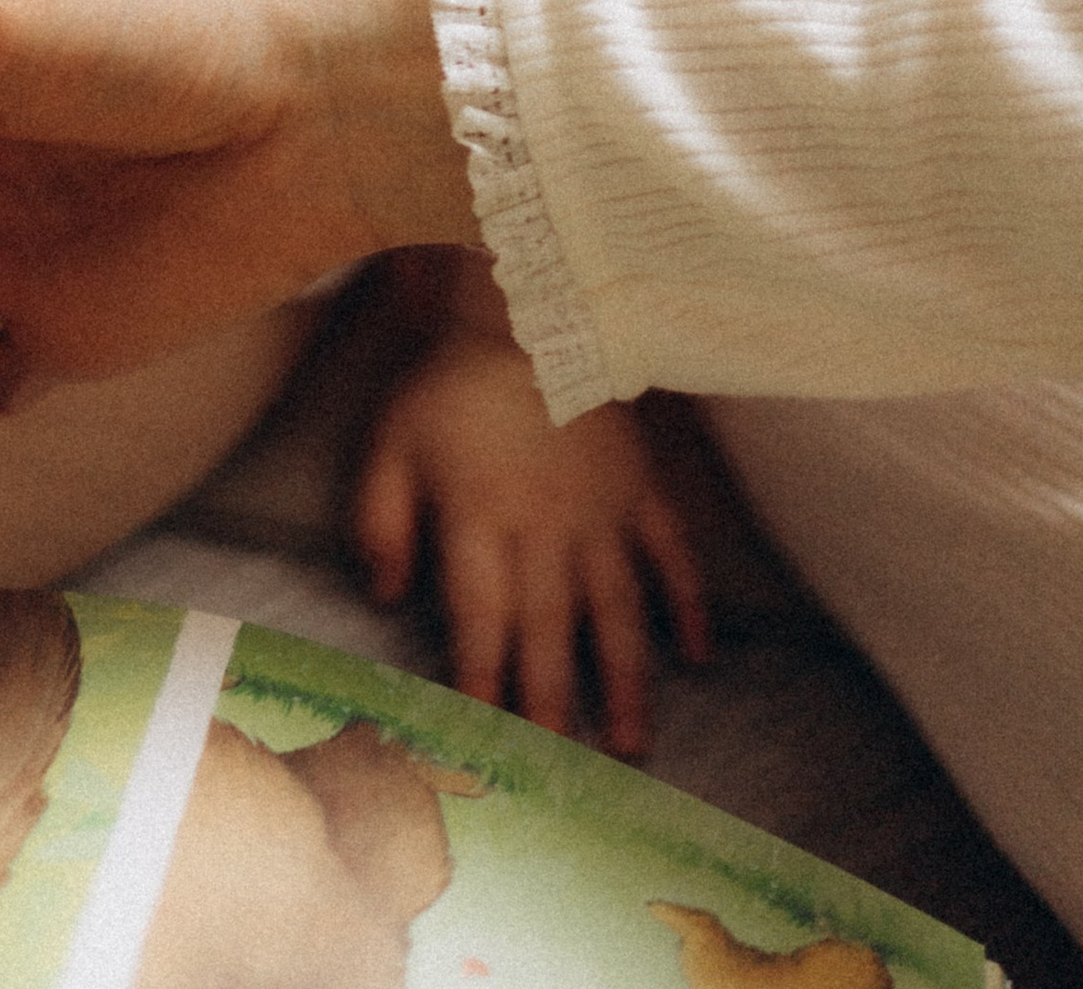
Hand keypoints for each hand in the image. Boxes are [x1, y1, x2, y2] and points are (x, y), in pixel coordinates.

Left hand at [353, 326, 706, 757]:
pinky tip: (701, 655)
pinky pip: (672, 555)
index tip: (484, 737)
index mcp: (481, 519)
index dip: (482, 679)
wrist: (528, 312)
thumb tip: (387, 597)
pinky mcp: (642, 489)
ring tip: (634, 743)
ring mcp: (602, 512)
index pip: (481, 617)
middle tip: (562, 771)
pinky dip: (689, 604)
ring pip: (619, 610)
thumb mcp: (391, 443)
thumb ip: (381, 521)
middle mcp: (546, 528)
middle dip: (553, 703)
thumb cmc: (451, 386)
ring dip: (627, 679)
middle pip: (551, 629)